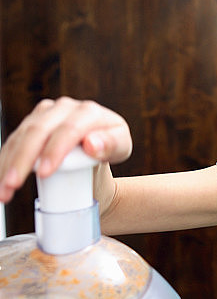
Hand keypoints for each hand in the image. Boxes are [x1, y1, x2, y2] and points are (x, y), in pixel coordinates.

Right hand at [0, 97, 131, 203]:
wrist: (95, 153)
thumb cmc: (109, 150)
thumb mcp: (121, 149)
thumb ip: (111, 145)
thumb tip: (92, 144)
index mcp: (89, 112)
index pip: (69, 129)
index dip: (54, 150)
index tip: (45, 172)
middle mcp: (64, 108)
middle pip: (38, 131)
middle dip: (23, 159)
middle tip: (14, 184)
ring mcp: (45, 114)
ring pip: (21, 137)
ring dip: (9, 164)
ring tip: (4, 190)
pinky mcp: (30, 124)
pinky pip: (13, 142)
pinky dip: (5, 163)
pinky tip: (1, 181)